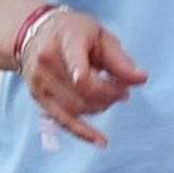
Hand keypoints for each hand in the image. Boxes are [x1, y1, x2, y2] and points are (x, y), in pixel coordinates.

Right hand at [19, 9, 146, 146]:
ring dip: (101, 107)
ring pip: (76, 106)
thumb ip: (119, 59)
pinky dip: (83, 132)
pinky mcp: (38, 97)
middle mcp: (47, 60)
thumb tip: (141, 79)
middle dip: (111, 94)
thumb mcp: (99, 36)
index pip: (74, 59)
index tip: (111, 86)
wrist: (32, 33)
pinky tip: (101, 141)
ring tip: (112, 97)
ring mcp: (39, 80)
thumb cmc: (72, 31)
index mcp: (65, 39)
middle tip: (124, 89)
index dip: (85, 74)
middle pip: (83, 89)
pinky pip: (63, 120)